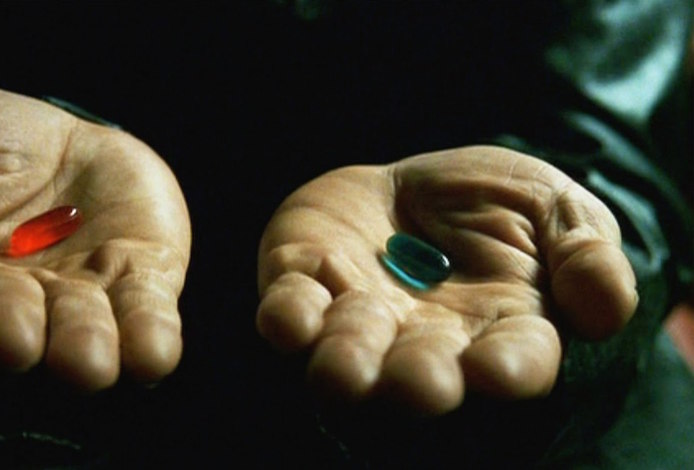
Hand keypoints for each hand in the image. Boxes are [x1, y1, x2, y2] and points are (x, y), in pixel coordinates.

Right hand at [0, 85, 190, 390]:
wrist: (65, 134)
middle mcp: (12, 303)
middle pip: (7, 328)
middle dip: (11, 332)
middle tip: (17, 338)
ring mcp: (78, 299)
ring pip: (79, 337)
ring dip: (82, 349)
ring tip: (85, 363)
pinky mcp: (140, 284)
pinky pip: (147, 319)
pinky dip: (150, 339)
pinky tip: (152, 353)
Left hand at [256, 146, 636, 413]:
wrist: (421, 182)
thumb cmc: (498, 205)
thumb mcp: (558, 211)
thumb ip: (587, 256)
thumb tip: (604, 311)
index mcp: (499, 330)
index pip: (514, 361)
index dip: (507, 369)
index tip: (496, 369)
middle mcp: (424, 340)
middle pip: (420, 375)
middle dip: (416, 380)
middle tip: (418, 381)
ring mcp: (358, 317)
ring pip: (346, 356)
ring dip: (345, 361)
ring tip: (345, 366)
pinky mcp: (302, 282)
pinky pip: (287, 310)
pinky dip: (286, 316)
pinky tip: (289, 316)